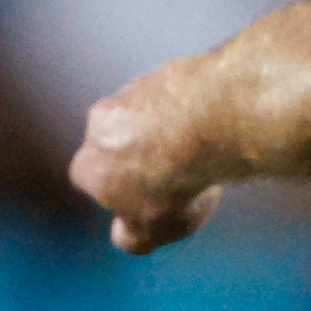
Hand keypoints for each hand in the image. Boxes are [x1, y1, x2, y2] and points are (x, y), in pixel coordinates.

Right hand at [72, 76, 226, 257]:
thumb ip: (132, 238)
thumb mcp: (151, 230)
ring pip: (150, 119)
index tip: (159, 204)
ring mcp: (133, 93)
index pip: (96, 183)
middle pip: (122, 146)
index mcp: (89, 165)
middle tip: (188, 176)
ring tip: (208, 153)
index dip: (128, 196)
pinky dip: (196, 111)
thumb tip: (126, 238)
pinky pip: (181, 98)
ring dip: (173, 134)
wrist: (207, 123)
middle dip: (149, 160)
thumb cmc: (175, 182)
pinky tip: (222, 127)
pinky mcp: (167, 73)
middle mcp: (100, 124)